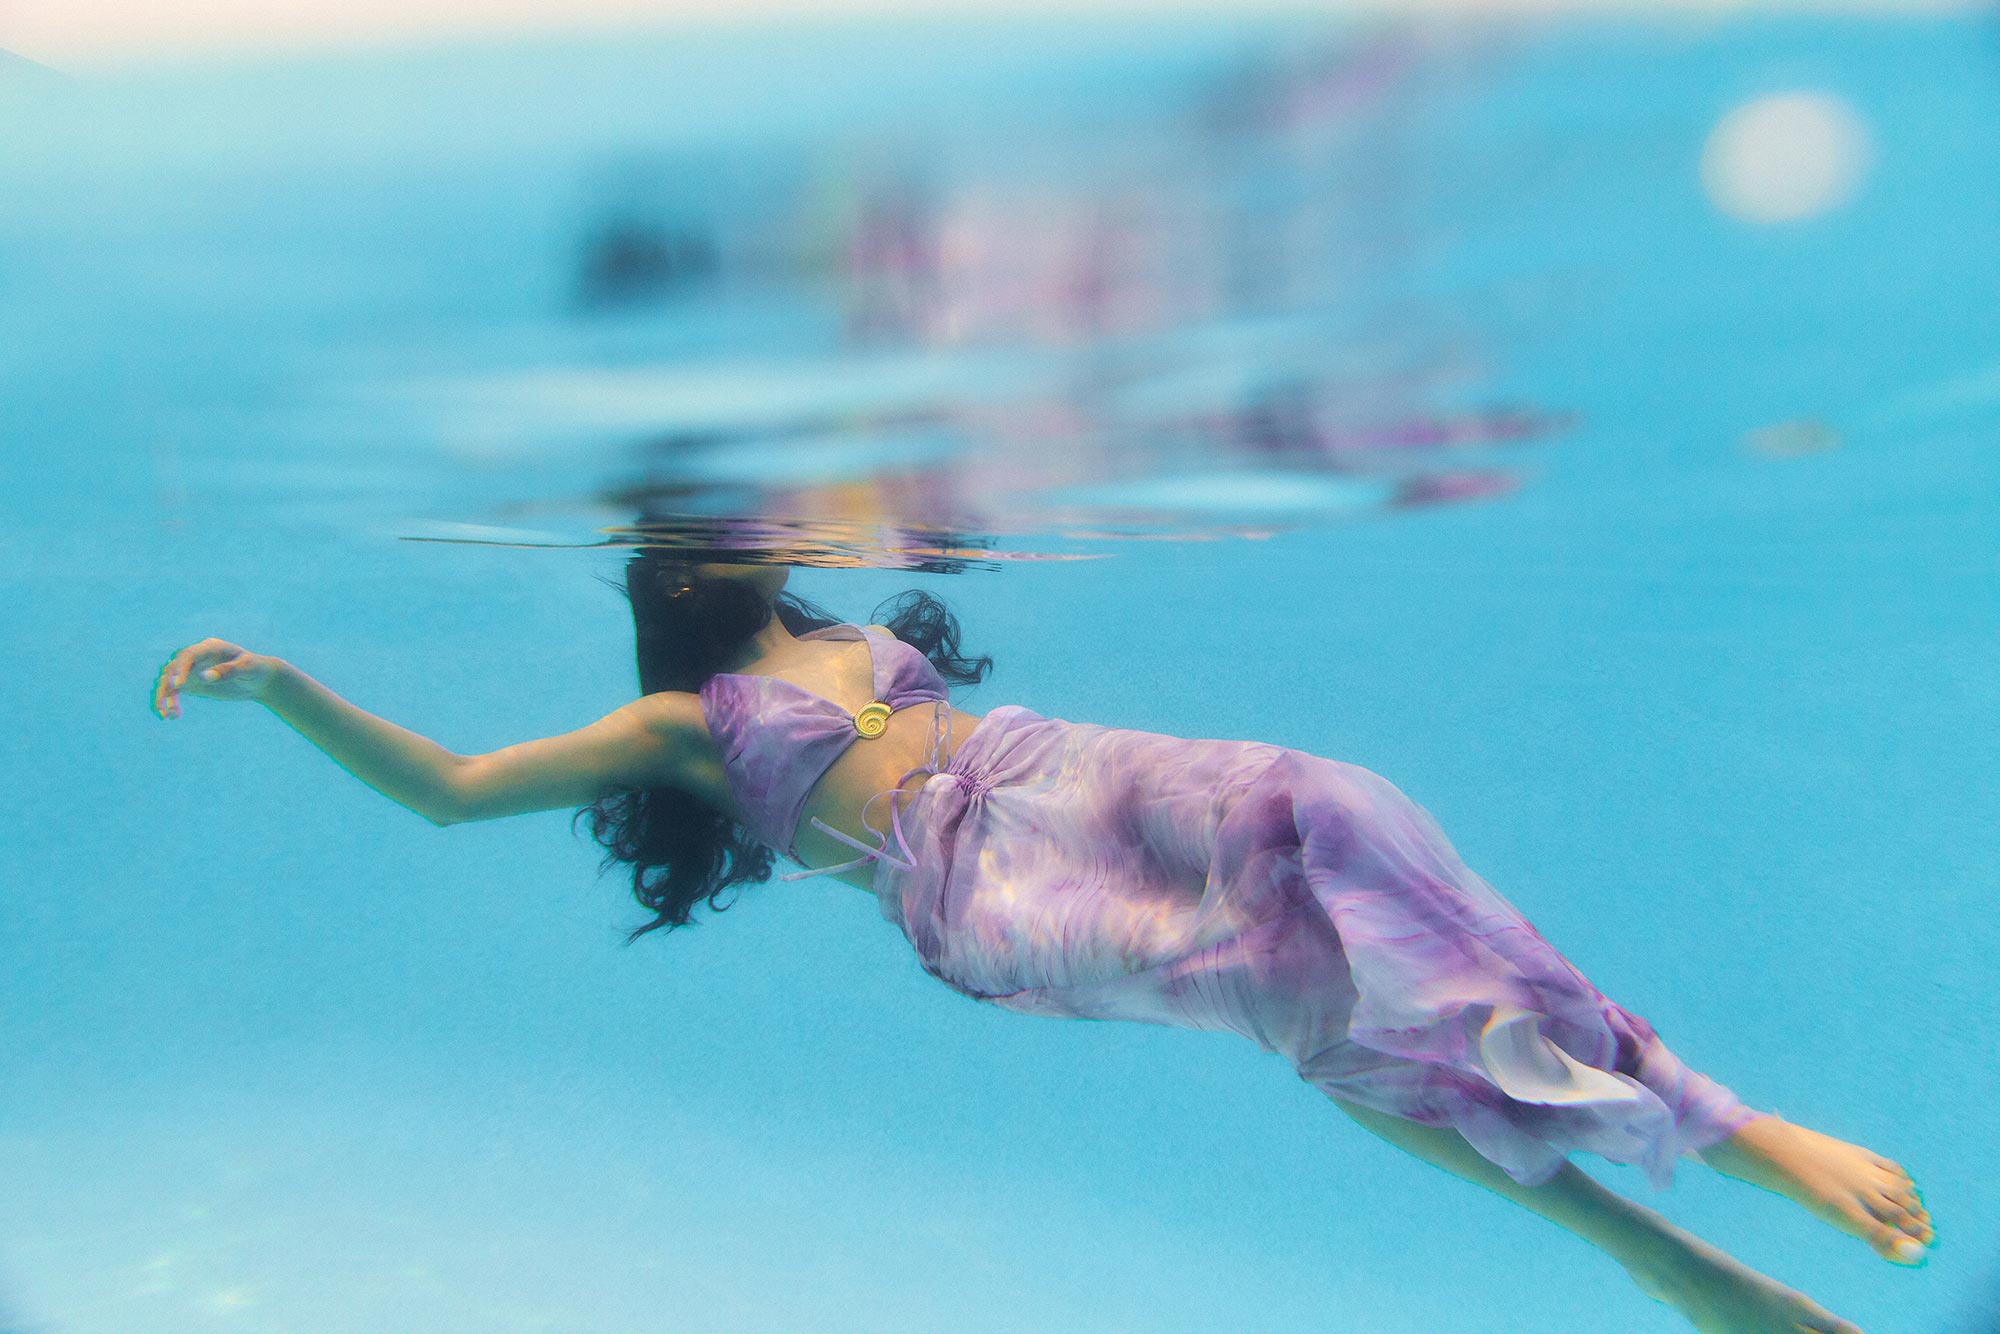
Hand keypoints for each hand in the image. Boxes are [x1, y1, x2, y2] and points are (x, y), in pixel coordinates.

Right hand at [153, 638, 281, 718]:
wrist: (258, 680)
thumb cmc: (256, 669)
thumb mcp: (248, 668)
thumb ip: (228, 671)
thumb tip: (204, 676)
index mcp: (211, 647)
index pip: (189, 655)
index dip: (181, 669)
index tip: (177, 686)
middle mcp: (196, 656)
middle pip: (173, 668)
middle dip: (168, 686)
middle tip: (169, 706)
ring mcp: (191, 670)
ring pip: (169, 681)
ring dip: (165, 697)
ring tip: (168, 714)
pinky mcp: (190, 683)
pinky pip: (173, 691)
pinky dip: (169, 702)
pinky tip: (170, 716)